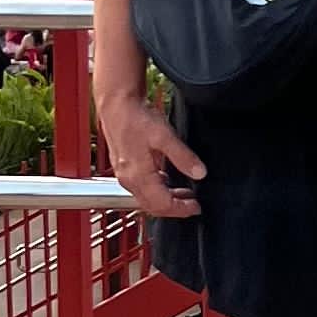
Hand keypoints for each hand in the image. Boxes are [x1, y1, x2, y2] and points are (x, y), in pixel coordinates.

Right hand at [98, 89, 202, 219]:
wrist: (116, 106)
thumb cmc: (136, 118)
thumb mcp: (165, 136)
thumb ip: (183, 156)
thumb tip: (200, 173)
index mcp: (138, 176)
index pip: (161, 204)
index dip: (181, 209)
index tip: (196, 207)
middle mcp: (129, 180)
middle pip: (153, 206)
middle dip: (174, 209)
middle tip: (193, 206)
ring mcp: (125, 175)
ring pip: (146, 199)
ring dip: (166, 201)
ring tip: (186, 195)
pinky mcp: (124, 169)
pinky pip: (142, 189)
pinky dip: (157, 191)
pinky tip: (168, 182)